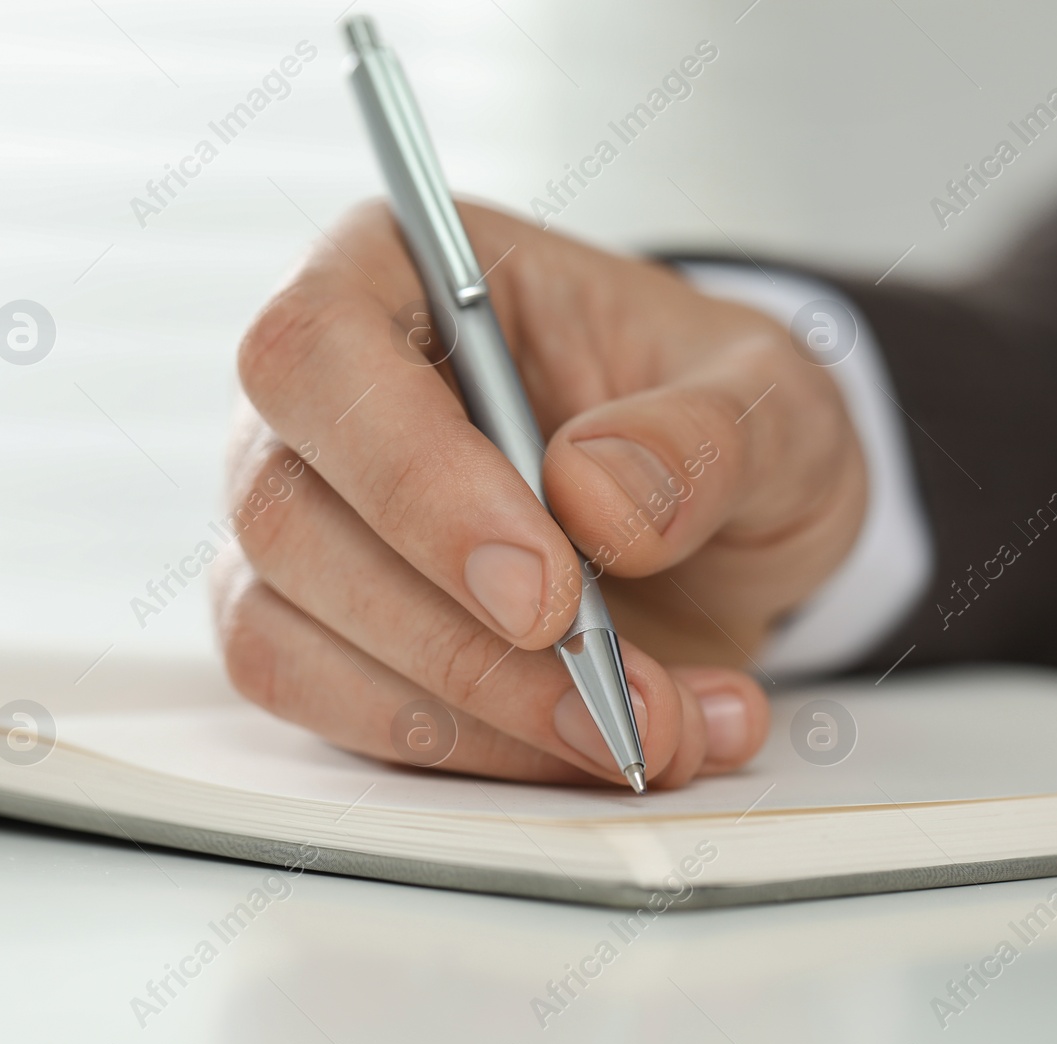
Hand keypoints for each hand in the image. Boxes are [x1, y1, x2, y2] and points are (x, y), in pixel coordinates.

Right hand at [211, 201, 866, 787]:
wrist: (727, 523)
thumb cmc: (718, 417)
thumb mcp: (768, 396)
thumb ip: (702, 434)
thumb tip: (593, 497)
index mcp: (401, 273)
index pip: (319, 348)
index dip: (416, 480)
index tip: (546, 592)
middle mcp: (323, 399)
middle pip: (288, 515)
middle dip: (463, 639)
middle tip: (624, 700)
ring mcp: (307, 524)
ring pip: (290, 638)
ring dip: (478, 718)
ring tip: (651, 732)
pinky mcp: (321, 634)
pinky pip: (338, 716)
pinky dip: (478, 756)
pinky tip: (606, 747)